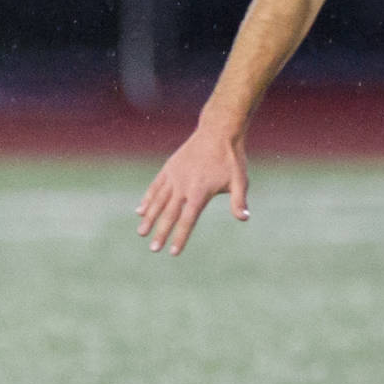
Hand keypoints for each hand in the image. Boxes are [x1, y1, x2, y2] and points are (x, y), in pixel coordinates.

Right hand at [136, 126, 248, 254]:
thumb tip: (244, 218)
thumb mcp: (240, 180)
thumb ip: (239, 201)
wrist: (218, 131)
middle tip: (153, 249)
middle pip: (169, 214)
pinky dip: (147, 199)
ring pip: (158, 201)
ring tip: (141, 233)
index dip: (180, 237)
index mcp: (200, 192)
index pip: (188, 220)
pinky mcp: (169, 168)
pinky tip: (140, 210)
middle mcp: (183, 186)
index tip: (173, 252)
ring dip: (149, 218)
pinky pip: (155, 186)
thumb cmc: (232, 159)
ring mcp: (174, 176)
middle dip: (160, 232)